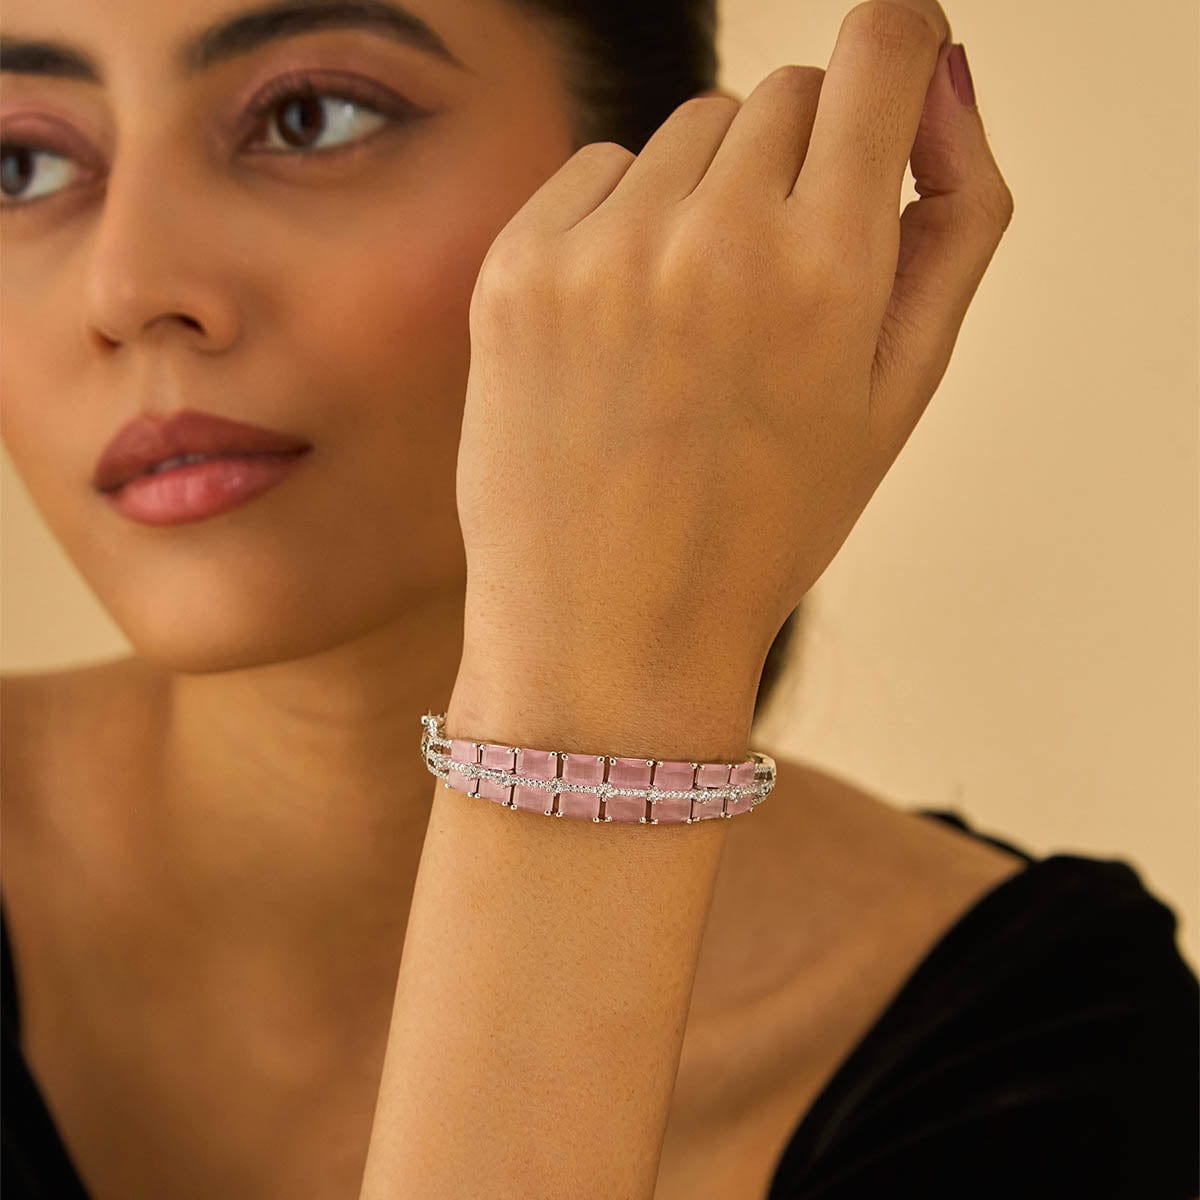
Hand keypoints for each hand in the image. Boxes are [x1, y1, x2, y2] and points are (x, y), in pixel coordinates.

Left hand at [454, 0, 1013, 688]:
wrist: (609, 636)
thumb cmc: (765, 528)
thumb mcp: (897, 395)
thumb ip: (955, 223)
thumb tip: (942, 79)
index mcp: (827, 270)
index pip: (882, 49)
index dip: (901, 48)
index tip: (893, 78)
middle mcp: (711, 239)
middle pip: (783, 96)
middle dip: (800, 166)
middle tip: (777, 286)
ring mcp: (600, 251)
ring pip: (687, 135)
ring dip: (707, 198)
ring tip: (691, 329)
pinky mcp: (515, 269)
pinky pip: (594, 174)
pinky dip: (620, 222)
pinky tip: (621, 328)